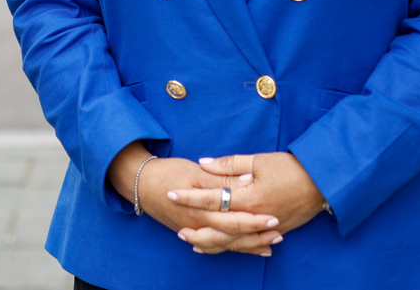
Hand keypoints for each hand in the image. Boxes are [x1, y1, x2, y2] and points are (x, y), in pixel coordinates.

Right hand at [108, 144, 281, 255]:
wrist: (141, 183)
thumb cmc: (169, 172)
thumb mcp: (196, 171)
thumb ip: (222, 177)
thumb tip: (247, 180)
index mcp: (201, 207)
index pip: (233, 217)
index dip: (254, 219)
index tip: (275, 218)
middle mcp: (199, 223)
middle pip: (232, 235)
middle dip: (256, 236)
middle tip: (278, 233)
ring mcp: (195, 230)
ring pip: (225, 244)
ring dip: (248, 245)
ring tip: (271, 245)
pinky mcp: (193, 231)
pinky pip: (216, 245)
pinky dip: (232, 248)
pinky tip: (248, 249)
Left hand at [167, 152, 326, 252]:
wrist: (323, 182)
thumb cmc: (291, 167)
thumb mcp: (260, 160)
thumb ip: (230, 164)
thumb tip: (204, 163)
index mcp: (249, 196)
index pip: (211, 198)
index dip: (190, 196)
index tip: (171, 193)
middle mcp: (254, 216)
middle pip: (218, 228)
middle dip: (196, 228)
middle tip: (176, 228)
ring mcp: (264, 228)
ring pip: (231, 242)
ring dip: (210, 242)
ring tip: (192, 240)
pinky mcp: (273, 233)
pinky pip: (247, 244)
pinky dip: (231, 247)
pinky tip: (220, 246)